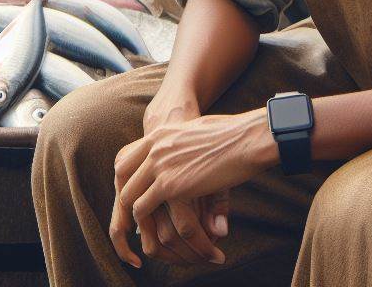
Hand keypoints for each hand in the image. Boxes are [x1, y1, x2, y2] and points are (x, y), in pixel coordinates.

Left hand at [114, 109, 271, 259]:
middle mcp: (154, 148)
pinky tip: (172, 236)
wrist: (247, 138)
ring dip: (143, 223)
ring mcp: (160, 166)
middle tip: (142, 225)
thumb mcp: (197, 133)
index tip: (135, 202)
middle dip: (129, 205)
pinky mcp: (171, 185)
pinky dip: (158, 233)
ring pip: (133, 203)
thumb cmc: (232, 134)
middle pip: (123, 182)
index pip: (126, 161)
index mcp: (160, 133)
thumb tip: (185, 168)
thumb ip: (182, 150)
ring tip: (156, 238)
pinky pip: (149, 216)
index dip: (127, 184)